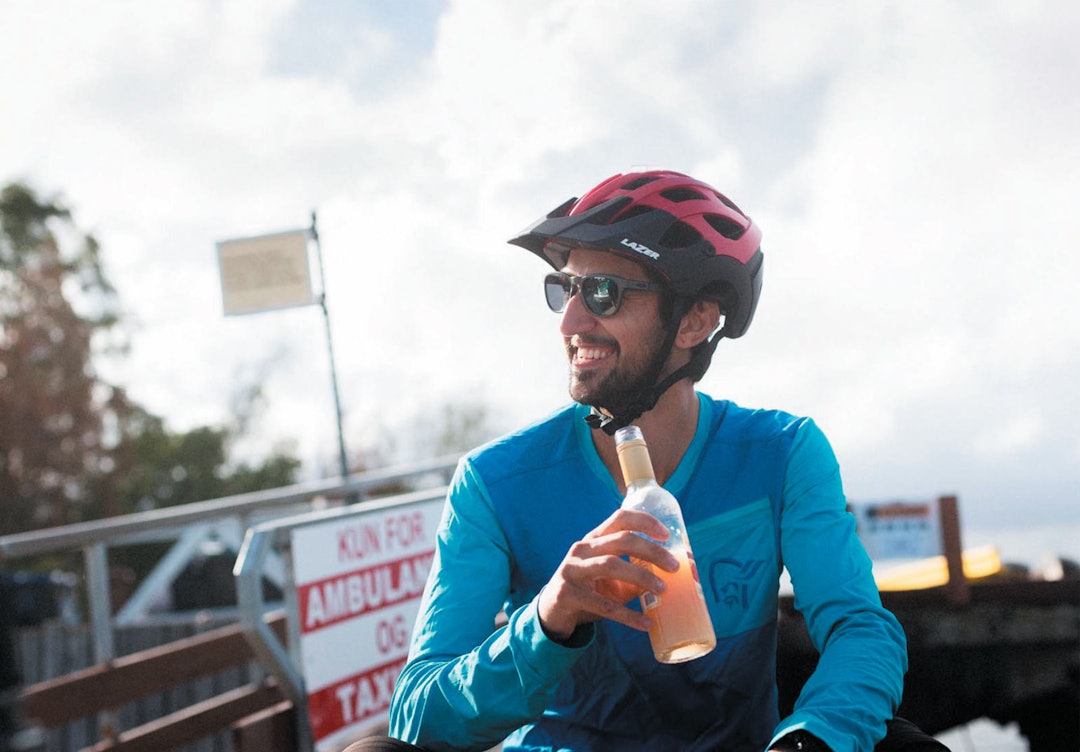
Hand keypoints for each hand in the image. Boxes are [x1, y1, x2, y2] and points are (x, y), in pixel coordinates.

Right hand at [537, 508, 677, 640]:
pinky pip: (602, 605)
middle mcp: (582, 549)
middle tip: (674, 566)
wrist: (552, 612)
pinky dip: (627, 615)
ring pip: (610, 565)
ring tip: (662, 590)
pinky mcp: (567, 594)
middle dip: (651, 551)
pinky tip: (646, 623)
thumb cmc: (590, 591)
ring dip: (641, 577)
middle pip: (620, 540)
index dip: (644, 522)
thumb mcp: (611, 578)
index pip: (619, 519)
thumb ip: (635, 574)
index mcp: (594, 539)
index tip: (667, 534)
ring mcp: (572, 570)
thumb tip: (672, 579)